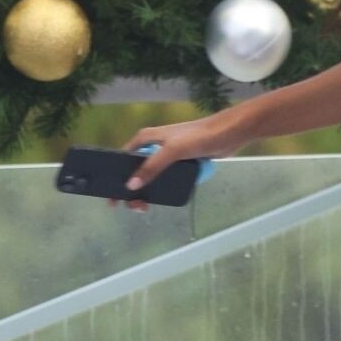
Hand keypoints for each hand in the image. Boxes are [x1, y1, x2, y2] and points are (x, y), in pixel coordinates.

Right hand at [108, 117, 229, 212]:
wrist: (227, 134)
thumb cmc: (198, 137)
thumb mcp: (172, 151)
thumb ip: (152, 167)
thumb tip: (131, 185)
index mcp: (146, 139)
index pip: (123, 159)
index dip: (116, 176)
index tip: (113, 196)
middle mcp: (153, 146)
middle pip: (136, 171)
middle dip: (132, 189)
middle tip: (134, 206)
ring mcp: (167, 156)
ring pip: (151, 177)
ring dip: (147, 191)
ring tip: (145, 206)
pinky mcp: (180, 164)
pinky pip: (165, 179)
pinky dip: (161, 189)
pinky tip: (159, 199)